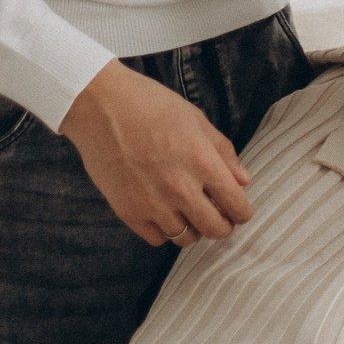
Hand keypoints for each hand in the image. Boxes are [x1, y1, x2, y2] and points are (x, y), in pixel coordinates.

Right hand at [58, 61, 252, 246]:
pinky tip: (163, 212)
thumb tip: (243, 181)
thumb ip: (223, 152)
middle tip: (218, 215)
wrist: (100, 106)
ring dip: (193, 228)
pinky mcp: (129, 212)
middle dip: (223, 225)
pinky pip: (158, 239)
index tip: (238, 210)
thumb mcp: (196, 119)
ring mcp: (153, 203)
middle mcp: (180, 188)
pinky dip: (165, 230)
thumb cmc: (150, 105)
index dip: (242, 212)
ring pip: (186, 238)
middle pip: (215, 230)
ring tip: (189, 212)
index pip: (236, 206)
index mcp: (202, 161)